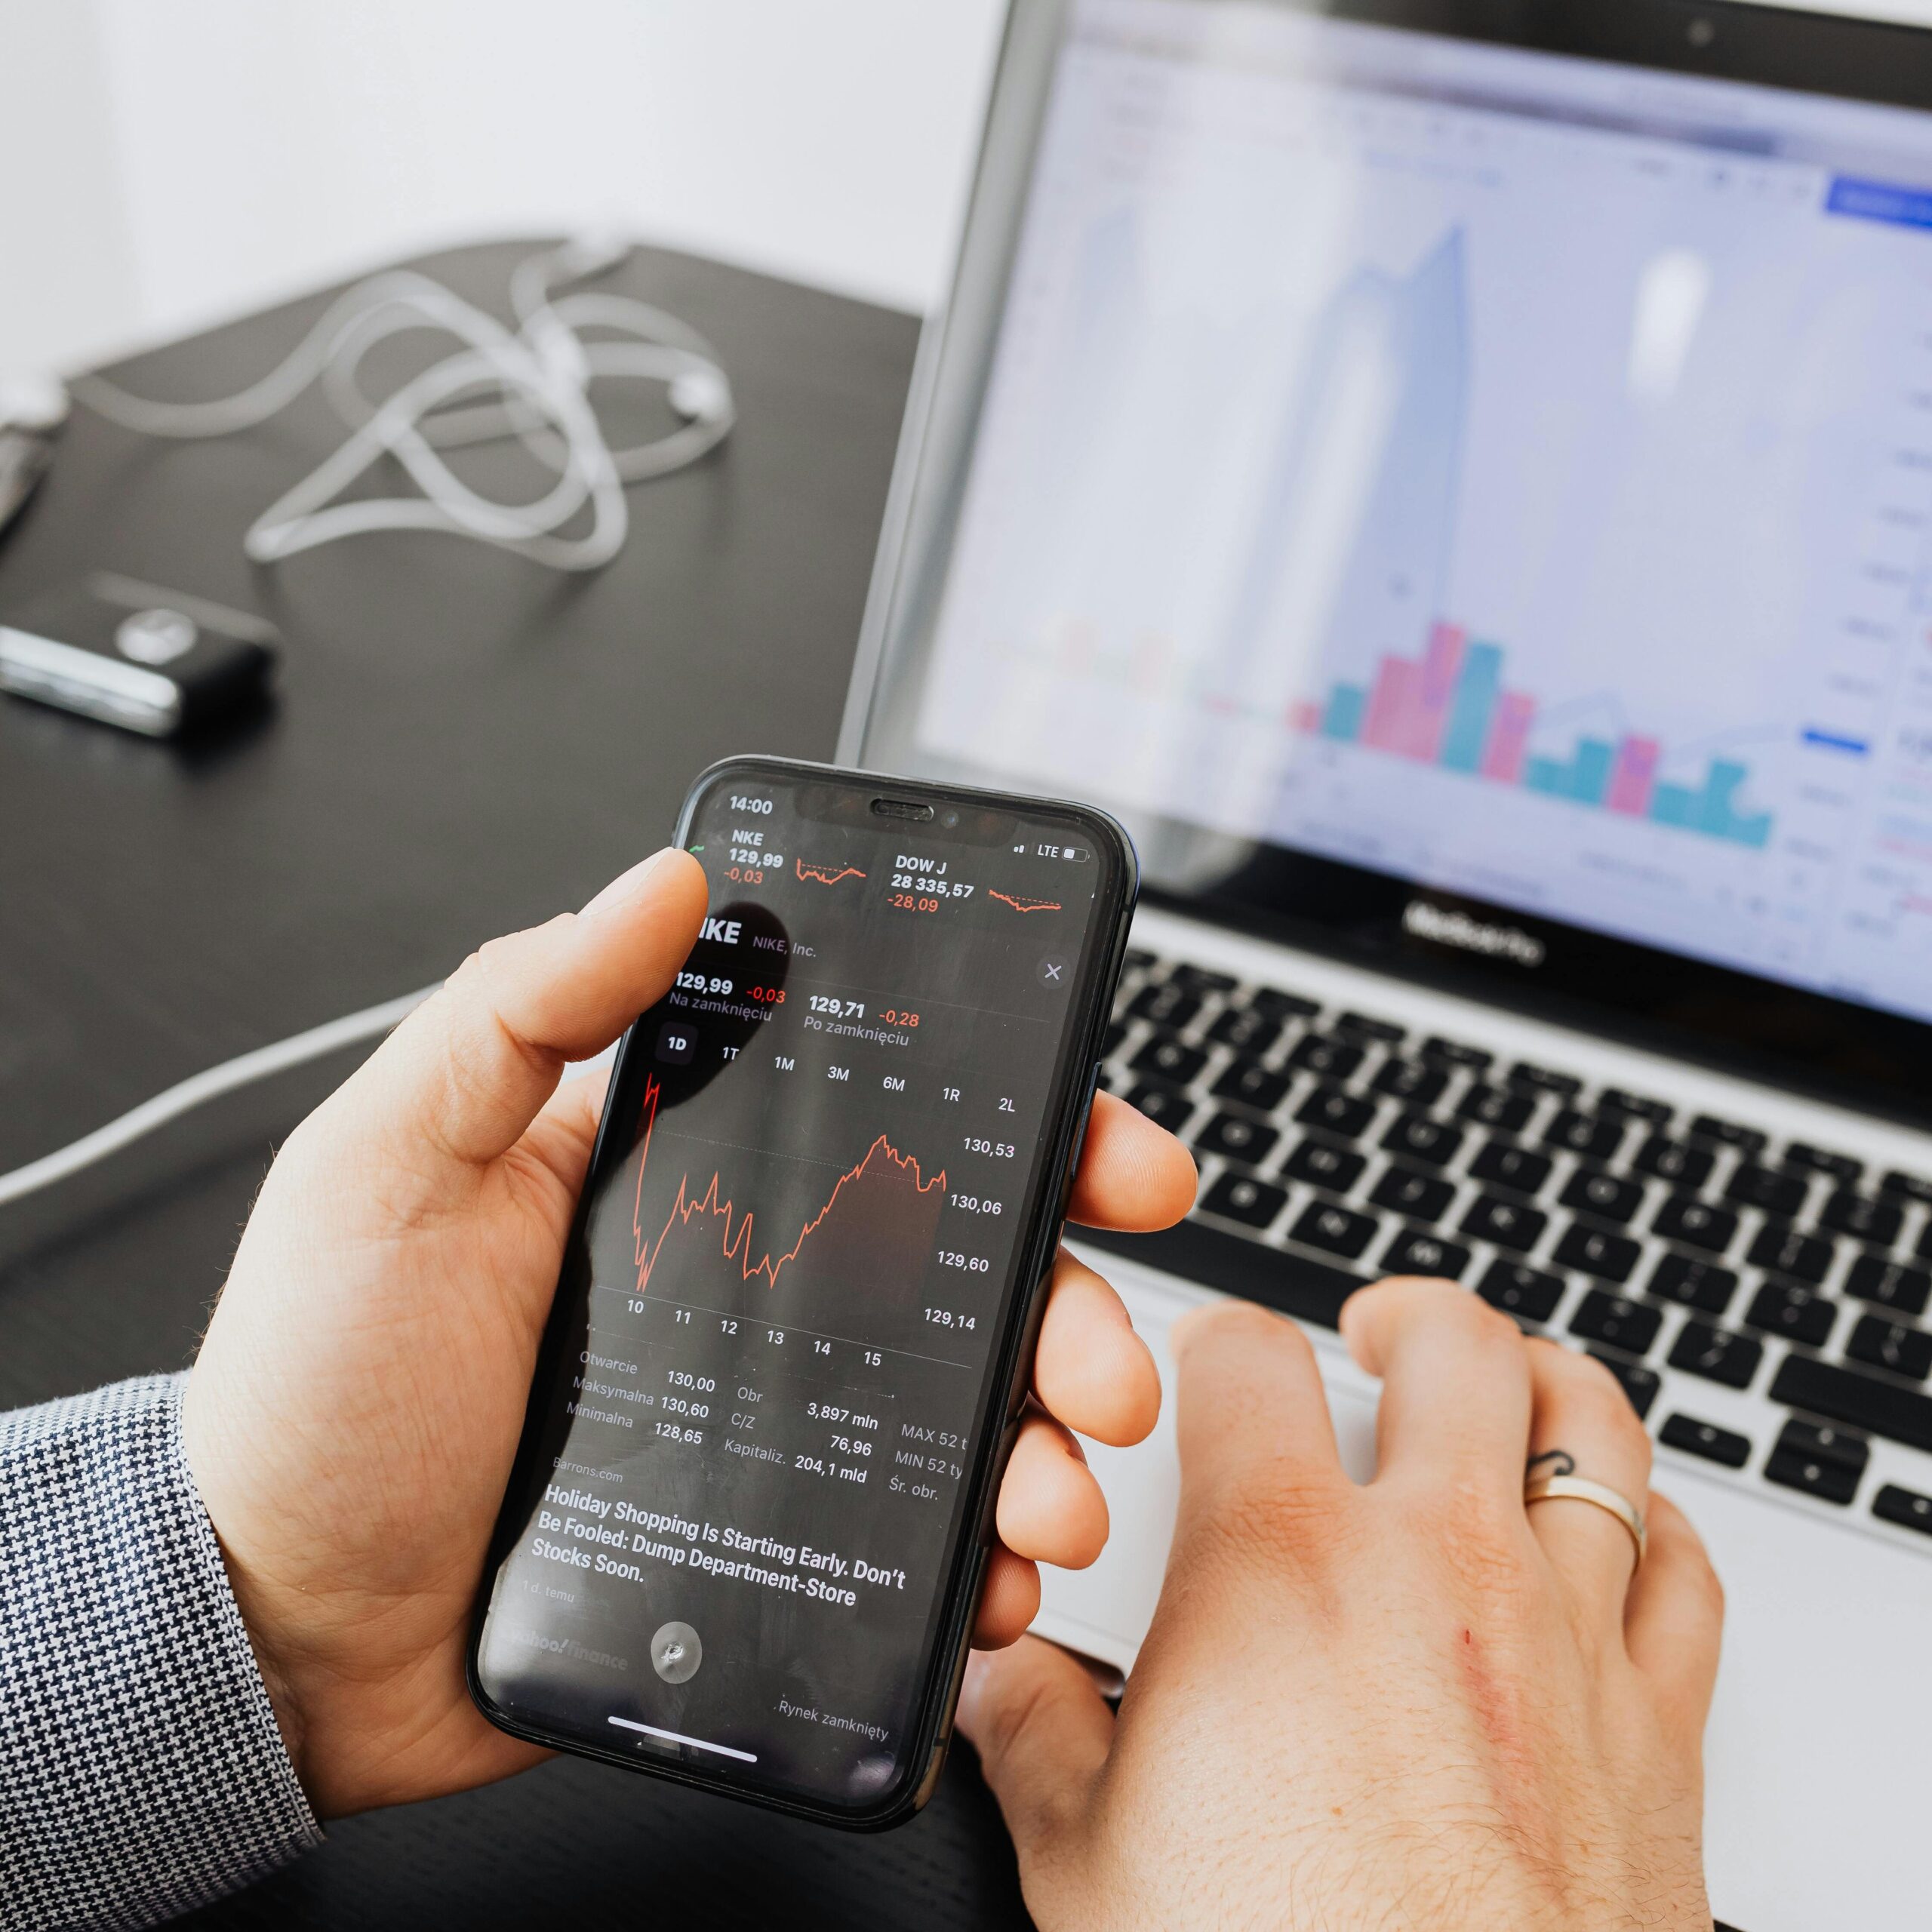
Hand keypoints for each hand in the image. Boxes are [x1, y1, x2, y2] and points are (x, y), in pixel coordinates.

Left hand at [182, 849, 1194, 1817]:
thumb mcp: (392, 1162)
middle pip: (964, 1270)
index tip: (1097, 1140)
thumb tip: (669, 879)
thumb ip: (521, 1007)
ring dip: (1047, 1439)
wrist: (280, 1634)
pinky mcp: (770, 1545)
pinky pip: (911, 1541)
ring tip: (1054, 1486)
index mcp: (687, 1176)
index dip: (1015, 1117)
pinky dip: (981, 1552)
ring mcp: (770, 1421)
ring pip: (964, 1410)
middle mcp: (752, 1291)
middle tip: (1105, 1358)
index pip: (883, 1116)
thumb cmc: (319, 1391)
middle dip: (1073, 1301)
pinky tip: (995, 1568)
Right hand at [960, 1280, 1722, 1930]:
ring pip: (1592, 1427)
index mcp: (1279, 1566)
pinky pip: (1684, 1569)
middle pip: (1455, 1345)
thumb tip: (1003, 1675)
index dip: (1213, 1340)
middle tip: (1374, 1333)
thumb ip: (1035, 1727)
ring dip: (1545, 1382)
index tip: (1209, 1366)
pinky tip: (1619, 1532)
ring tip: (1505, 1384)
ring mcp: (1562, 1634)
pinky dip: (1653, 1525)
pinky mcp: (1656, 1724)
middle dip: (1406, 1316)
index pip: (1245, 1357)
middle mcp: (1435, 1566)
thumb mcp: (1088, 1856)